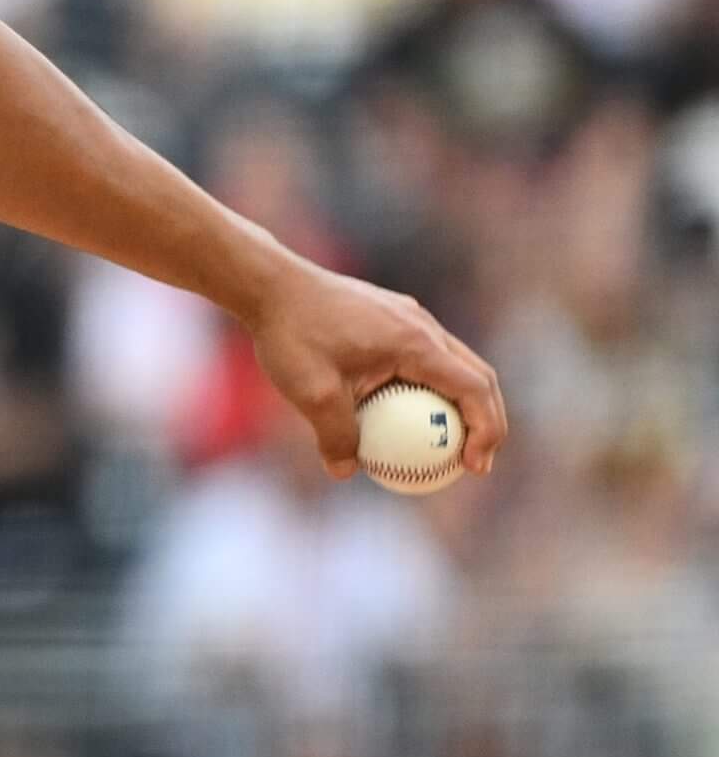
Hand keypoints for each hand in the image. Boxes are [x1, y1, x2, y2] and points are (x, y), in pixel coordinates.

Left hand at [242, 262, 506, 480]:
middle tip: (474, 463)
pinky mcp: (390, 317)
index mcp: (416, 342)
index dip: (487, 431)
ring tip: (444, 444)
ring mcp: (408, 318)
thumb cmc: (291, 334)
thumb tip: (347, 471)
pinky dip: (430, 387)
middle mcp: (422, 325)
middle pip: (477, 376)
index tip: (473, 468)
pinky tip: (401, 414)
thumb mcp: (311, 393)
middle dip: (487, 421)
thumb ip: (336, 435)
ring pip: (454, 364)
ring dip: (461, 403)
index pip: (475, 389)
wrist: (269, 284)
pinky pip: (425, 356)